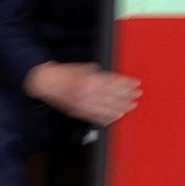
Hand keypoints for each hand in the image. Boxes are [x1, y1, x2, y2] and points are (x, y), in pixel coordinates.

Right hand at [26, 62, 141, 126]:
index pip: (113, 83)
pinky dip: (108, 117)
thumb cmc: (64, 73)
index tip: (136, 83)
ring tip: (131, 106)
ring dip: (121, 107)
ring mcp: (84, 105)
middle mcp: (88, 94)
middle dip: (128, 95)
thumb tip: (111, 78)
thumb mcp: (82, 68)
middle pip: (113, 96)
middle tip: (138, 95)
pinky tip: (116, 116)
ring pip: (107, 108)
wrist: (46, 82)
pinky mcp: (80, 112)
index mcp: (90, 81)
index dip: (126, 84)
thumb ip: (97, 73)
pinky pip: (97, 117)